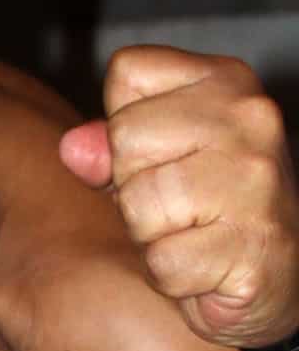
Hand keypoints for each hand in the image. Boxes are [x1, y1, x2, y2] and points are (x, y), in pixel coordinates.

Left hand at [59, 45, 298, 346]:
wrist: (281, 276)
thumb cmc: (211, 210)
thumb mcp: (157, 158)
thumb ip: (110, 144)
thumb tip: (74, 149)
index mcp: (226, 81)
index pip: (127, 73)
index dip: (124, 124)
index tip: (165, 155)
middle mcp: (250, 118)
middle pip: (125, 137)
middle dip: (133, 185)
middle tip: (179, 206)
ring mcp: (257, 181)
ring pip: (138, 202)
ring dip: (150, 235)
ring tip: (191, 235)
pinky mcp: (254, 245)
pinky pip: (163, 261)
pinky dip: (172, 277)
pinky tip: (205, 268)